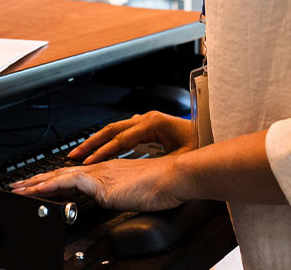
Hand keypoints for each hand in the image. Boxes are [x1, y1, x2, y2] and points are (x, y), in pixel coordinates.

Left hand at [11, 156, 183, 210]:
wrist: (173, 178)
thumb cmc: (162, 187)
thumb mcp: (135, 192)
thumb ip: (121, 193)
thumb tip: (115, 200)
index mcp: (107, 171)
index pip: (72, 176)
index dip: (53, 180)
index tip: (36, 185)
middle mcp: (99, 170)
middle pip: (61, 174)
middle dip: (36, 181)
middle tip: (17, 186)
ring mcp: (99, 175)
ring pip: (59, 176)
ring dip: (36, 184)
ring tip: (19, 189)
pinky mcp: (101, 183)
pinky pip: (69, 182)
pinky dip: (51, 185)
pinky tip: (39, 190)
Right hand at [69, 111, 192, 163]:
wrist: (216, 132)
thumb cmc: (203, 145)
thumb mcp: (183, 157)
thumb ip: (163, 162)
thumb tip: (148, 170)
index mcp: (153, 123)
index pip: (120, 140)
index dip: (102, 152)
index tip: (87, 163)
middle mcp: (148, 119)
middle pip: (112, 129)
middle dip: (92, 143)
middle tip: (74, 154)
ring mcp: (148, 121)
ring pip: (116, 129)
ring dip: (99, 141)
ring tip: (84, 152)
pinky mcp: (151, 127)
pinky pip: (124, 132)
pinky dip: (111, 141)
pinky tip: (105, 149)